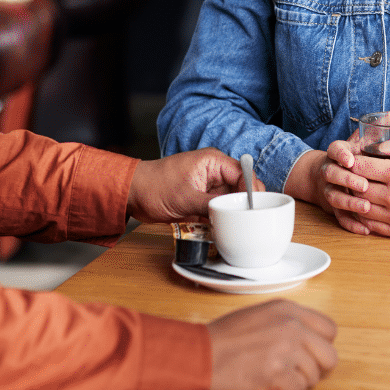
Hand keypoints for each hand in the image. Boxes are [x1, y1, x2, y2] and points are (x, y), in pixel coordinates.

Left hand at [126, 149, 261, 222]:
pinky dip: (222, 219)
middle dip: (244, 204)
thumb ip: (212, 206)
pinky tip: (223, 228)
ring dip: (233, 213)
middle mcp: (215, 172)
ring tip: (235, 226)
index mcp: (213, 161)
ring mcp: (209, 186)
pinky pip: (220, 209)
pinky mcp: (203, 199)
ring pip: (232, 201)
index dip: (252, 191)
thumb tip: (232, 214)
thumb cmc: (153, 186)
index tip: (256, 208)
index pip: (244, 173)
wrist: (133, 194)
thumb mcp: (186, 198)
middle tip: (247, 221)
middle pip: (241, 188)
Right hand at [203, 300, 337, 389]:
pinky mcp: (278, 373)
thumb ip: (285, 323)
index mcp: (287, 309)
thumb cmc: (219, 340)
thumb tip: (307, 341)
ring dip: (296, 382)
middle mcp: (291, 325)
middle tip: (291, 372)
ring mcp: (286, 348)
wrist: (195, 357)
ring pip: (315, 376)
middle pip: (329, 356)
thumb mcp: (256, 316)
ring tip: (271, 377)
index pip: (329, 330)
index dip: (319, 347)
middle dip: (313, 369)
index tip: (305, 355)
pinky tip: (265, 384)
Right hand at [284, 145, 370, 234]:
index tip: (351, 159)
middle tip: (364, 184)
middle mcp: (330, 171)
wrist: (334, 177)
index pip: (334, 150)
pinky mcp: (335, 209)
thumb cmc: (357, 157)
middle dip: (347, 179)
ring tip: (366, 207)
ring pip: (334, 197)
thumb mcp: (364, 140)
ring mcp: (331, 190)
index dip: (341, 155)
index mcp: (337, 154)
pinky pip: (340, 217)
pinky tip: (366, 228)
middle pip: (331, 174)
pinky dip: (351, 224)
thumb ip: (378, 129)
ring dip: (349, 202)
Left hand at [343, 135, 389, 238]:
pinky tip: (366, 205)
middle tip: (350, 171)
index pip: (360, 166)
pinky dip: (363, 215)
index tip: (352, 155)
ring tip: (357, 187)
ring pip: (360, 207)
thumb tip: (379, 146)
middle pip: (356, 187)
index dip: (352, 159)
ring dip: (354, 197)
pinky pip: (371, 225)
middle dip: (350, 177)